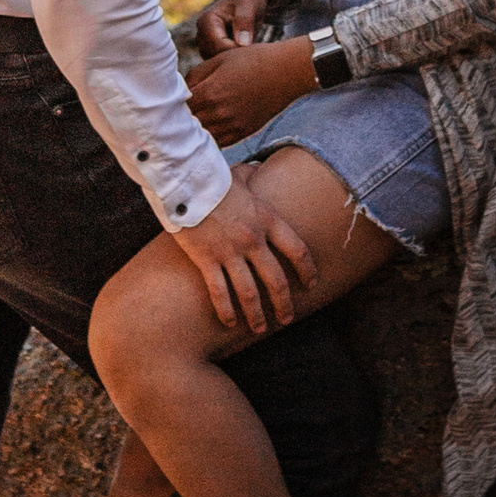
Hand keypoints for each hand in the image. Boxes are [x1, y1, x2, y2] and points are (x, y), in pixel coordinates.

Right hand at [175, 174, 319, 333]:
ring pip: (249, 292)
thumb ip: (250, 175)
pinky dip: (226, 310)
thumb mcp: (238, 175)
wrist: (185, 181)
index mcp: (266, 219)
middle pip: (276, 279)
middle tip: (287, 318)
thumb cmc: (212, 177)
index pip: (297, 249)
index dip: (307, 269)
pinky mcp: (207, 260)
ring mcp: (230, 252)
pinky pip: (219, 292)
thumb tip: (257, 167)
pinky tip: (230, 324)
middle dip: (283, 303)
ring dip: (257, 315)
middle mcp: (253, 239)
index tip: (311, 284)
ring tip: (259, 329)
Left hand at [185, 33, 318, 145]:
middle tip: (176, 114)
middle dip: (182, 118)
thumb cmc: (253, 60)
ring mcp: (232, 126)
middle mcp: (219, 113)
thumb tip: (181, 89)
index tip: (170, 101)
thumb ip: (196, 75)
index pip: (179, 106)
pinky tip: (209, 127)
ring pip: (202, 137)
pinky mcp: (243, 132)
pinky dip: (210, 136)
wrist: (286, 72)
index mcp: (209, 92)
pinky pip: (219, 142)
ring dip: (195, 130)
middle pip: (188, 124)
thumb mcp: (220, 59)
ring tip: (191, 122)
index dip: (173, 103)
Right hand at [193, 0, 274, 58]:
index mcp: (206, 21)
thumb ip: (245, 21)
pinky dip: (232, 61)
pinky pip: (220, 64)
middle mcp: (201, 34)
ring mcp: (204, 45)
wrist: (246, 0)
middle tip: (252, 47)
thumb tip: (242, 43)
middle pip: (215, 57)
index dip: (236, 50)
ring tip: (248, 47)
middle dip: (234, 55)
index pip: (218, 47)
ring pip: (217, 63)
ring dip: (233, 59)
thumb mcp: (249, 5)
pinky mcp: (211, 52)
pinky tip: (243, 51)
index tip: (251, 45)